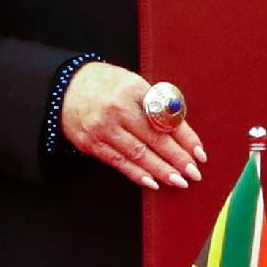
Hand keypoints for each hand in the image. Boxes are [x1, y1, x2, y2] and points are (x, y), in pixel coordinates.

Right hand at [61, 61, 207, 190]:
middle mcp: (118, 108)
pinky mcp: (91, 143)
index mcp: (134, 89)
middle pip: (154, 138)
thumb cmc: (107, 85)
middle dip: (177, 158)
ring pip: (137, 154)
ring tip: (178, 181)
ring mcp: (103, 127)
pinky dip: (136, 173)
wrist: (66, 87)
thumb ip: (157, 104)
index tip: (199, 153)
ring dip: (161, 170)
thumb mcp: (134, 83)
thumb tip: (182, 130)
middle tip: (193, 173)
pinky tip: (152, 182)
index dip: (186, 138)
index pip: (166, 117)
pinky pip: (118, 162)